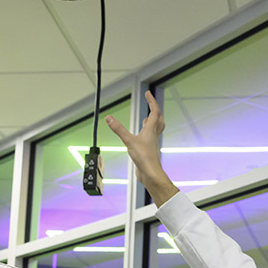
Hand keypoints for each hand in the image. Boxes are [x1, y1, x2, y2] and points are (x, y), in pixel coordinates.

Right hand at [105, 91, 177, 205]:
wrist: (151, 173)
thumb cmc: (144, 158)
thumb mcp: (129, 141)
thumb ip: (119, 129)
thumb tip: (109, 118)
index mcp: (151, 130)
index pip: (154, 111)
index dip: (151, 101)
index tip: (147, 93)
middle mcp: (153, 135)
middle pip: (158, 118)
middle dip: (155, 109)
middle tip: (150, 103)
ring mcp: (152, 142)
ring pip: (156, 128)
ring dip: (153, 120)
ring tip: (148, 118)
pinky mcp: (149, 150)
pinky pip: (150, 137)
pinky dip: (147, 132)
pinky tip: (142, 136)